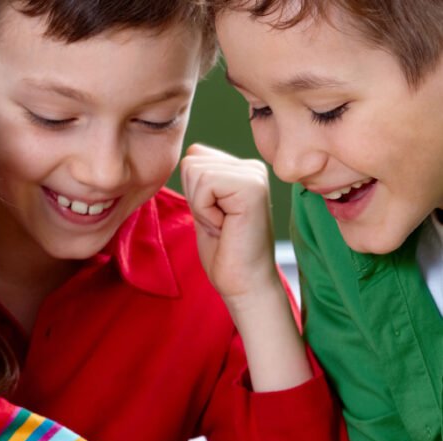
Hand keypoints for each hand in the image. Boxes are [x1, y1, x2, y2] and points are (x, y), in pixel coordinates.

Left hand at [180, 143, 277, 300]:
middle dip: (194, 199)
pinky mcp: (252, 186)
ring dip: (200, 207)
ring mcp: (255, 174)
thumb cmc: (223, 251)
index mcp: (241, 169)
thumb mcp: (204, 206)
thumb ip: (200, 179)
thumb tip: (191, 153)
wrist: (243, 282)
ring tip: (223, 225)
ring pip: (195, 171)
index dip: (192, 193)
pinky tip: (225, 226)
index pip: (193, 156)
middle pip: (191, 161)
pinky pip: (204, 185)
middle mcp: (252, 166)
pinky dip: (205, 212)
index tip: (214, 217)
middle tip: (219, 223)